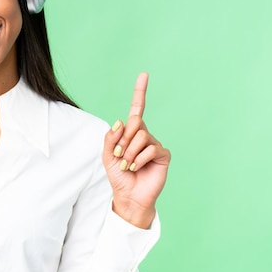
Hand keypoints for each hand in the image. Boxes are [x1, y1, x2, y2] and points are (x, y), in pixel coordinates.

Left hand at [103, 72, 170, 228]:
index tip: (144, 74)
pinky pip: (150, 149)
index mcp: (130, 133)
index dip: (139, 92)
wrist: (128, 196)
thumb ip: (111, 137)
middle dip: (123, 140)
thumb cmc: (118, 176)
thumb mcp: (107, 155)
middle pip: (134, 123)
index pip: (136, 109)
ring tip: (128, 165)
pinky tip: (137, 168)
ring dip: (129, 153)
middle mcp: (144, 135)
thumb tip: (121, 121)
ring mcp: (155, 144)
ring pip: (141, 136)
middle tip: (120, 156)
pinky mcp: (163, 155)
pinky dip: (139, 159)